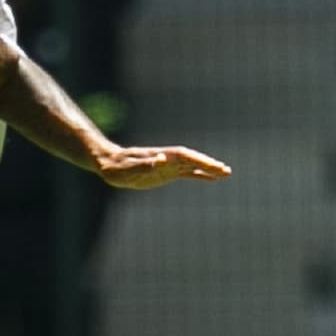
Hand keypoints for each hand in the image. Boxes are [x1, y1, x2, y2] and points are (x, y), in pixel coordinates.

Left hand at [95, 144, 231, 189]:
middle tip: (226, 171)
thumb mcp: (129, 167)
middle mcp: (167, 159)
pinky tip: (211, 179)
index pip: (186, 157)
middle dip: (209, 165)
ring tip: (226, 173)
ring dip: (208, 170)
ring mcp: (168, 166)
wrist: (109, 164)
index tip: (214, 166)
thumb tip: (161, 159)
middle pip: (193, 160)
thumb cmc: (117, 166)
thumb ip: (146, 164)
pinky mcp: (165, 173)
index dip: (200, 161)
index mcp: (161, 156)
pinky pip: (186, 174)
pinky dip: (199, 176)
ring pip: (192, 167)